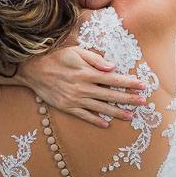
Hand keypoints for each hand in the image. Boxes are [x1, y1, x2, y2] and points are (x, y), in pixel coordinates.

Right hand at [20, 47, 145, 127]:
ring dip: (116, 112)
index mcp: (87, 73)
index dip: (129, 82)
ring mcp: (75, 99)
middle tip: (142, 102)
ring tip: (130, 116)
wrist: (33, 70)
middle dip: (128, 98)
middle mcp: (83, 88)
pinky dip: (95, 120)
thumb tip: (112, 67)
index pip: (113, 79)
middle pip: (110, 95)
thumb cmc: (56, 58)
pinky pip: (84, 115)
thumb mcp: (76, 52)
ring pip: (100, 107)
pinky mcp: (67, 107)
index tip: (142, 85)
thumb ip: (95, 59)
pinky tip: (106, 124)